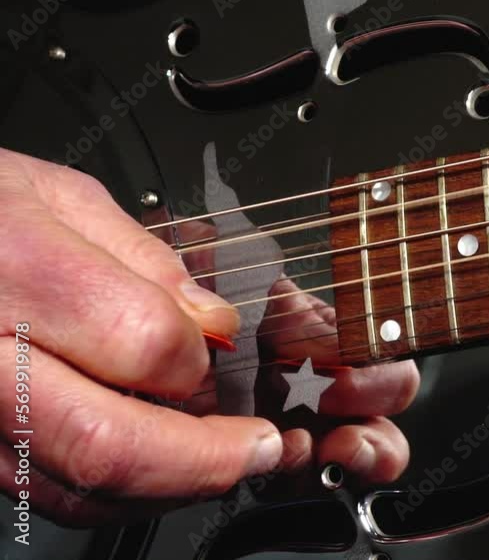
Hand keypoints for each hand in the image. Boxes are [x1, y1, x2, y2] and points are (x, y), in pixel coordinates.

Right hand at [0, 149, 418, 526]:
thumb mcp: (53, 194)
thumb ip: (143, 260)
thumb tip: (211, 320)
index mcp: (9, 266)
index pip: (142, 341)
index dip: (200, 355)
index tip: (220, 345)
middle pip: (111, 442)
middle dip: (211, 457)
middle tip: (264, 446)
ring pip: (82, 487)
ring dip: (178, 485)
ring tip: (232, 460)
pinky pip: (50, 493)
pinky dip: (124, 493)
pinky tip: (169, 469)